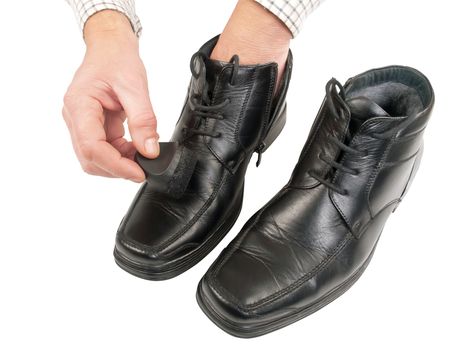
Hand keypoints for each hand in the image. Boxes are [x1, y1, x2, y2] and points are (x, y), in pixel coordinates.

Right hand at [62, 10, 158, 181]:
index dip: (116, 165)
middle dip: (117, 168)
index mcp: (80, 105)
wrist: (111, 47)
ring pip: (95, 157)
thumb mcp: (135, 87)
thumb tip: (150, 150)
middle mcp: (75, 117)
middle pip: (90, 158)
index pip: (92, 147)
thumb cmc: (117, 59)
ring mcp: (82, 123)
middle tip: (143, 168)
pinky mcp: (92, 126)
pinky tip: (136, 148)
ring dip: (119, 162)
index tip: (138, 172)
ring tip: (142, 156)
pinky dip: (120, 154)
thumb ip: (143, 121)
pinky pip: (104, 148)